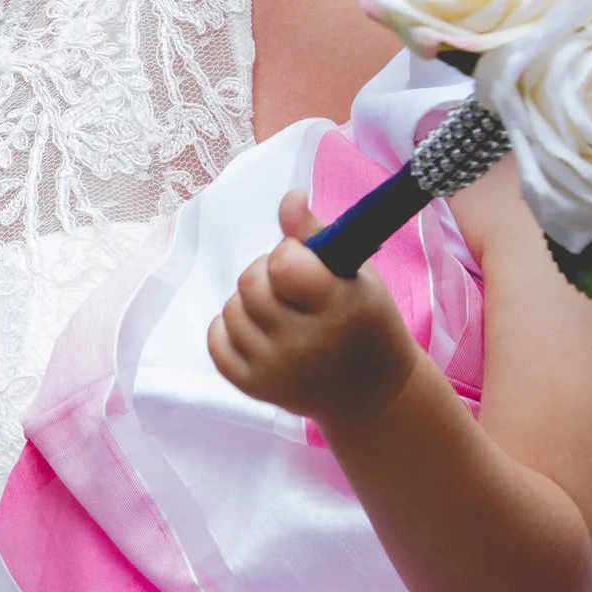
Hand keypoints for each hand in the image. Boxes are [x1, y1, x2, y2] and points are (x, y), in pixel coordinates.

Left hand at [206, 191, 422, 427]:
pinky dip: (229, 329)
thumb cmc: (366, 321)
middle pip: (250, 285)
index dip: (288, 253)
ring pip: (231, 310)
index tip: (306, 261)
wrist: (374, 393)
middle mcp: (304, 346)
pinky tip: (257, 328)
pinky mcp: (255, 388)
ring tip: (280, 309)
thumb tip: (289, 197)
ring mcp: (276, 371)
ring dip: (250, 301)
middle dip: (266, 273)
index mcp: (337, 310)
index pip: (282, 266)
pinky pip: (216, 343)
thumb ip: (316, 234)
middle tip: (291, 284)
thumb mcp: (355, 274)